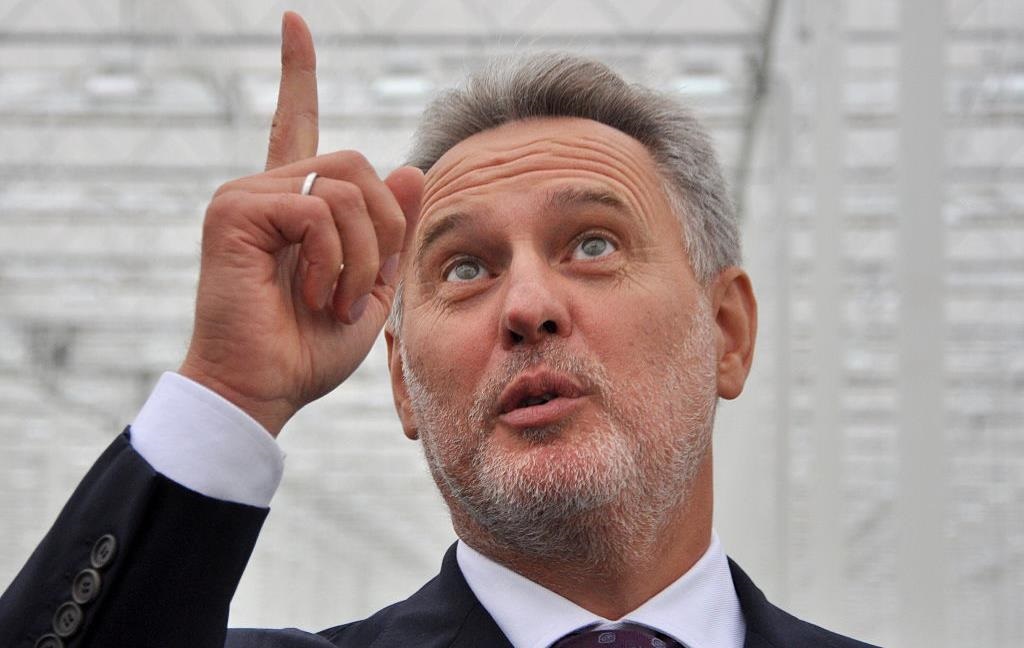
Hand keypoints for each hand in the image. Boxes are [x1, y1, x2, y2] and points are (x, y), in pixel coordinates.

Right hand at [178, 12, 422, 435]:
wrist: (265, 389)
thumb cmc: (310, 348)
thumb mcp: (372, 285)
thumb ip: (391, 230)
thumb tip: (411, 165)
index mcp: (295, 203)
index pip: (295, 122)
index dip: (297, 72)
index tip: (294, 22)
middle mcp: (267, 188)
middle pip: (359, 165)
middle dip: (384, 228)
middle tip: (362, 285)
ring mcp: (246, 195)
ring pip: (346, 187)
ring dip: (362, 254)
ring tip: (333, 299)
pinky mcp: (234, 210)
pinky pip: (318, 210)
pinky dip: (333, 259)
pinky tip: (312, 293)